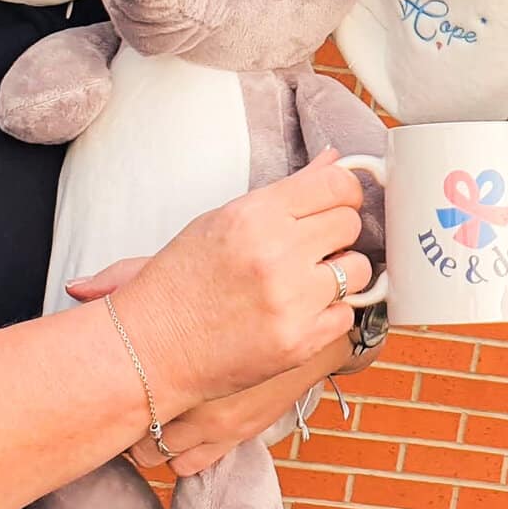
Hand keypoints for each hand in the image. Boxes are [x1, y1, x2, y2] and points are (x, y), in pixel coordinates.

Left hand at [66, 261, 358, 474]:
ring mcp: (217, 428)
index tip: (113, 383)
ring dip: (153, 442)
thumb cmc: (250, 294)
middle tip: (131, 403)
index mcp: (178, 366)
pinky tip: (183, 428)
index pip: (119, 401)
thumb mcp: (190, 278)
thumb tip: (76, 286)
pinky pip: (189, 465)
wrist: (320, 326)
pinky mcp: (236, 438)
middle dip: (129, 425)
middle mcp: (197, 406)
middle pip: (133, 440)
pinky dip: (181, 452)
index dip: (109, 396)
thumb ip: (132, 279)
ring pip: (158, 458)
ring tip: (156, 416)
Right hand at [97, 152, 372, 412]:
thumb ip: (285, 193)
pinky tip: (295, 314)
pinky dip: (327, 314)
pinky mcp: (300, 342)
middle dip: (336, 234)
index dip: (343, 192)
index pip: (337, 184)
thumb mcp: (222, 221)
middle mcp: (277, 253)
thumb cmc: (180, 281)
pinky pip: (346, 315)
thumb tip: (334, 161)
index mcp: (255, 215)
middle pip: (351, 224)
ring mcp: (291, 300)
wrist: (149, 347)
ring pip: (358, 270)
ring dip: (339, 275)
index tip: (336, 203)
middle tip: (310, 248)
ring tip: (303, 282)